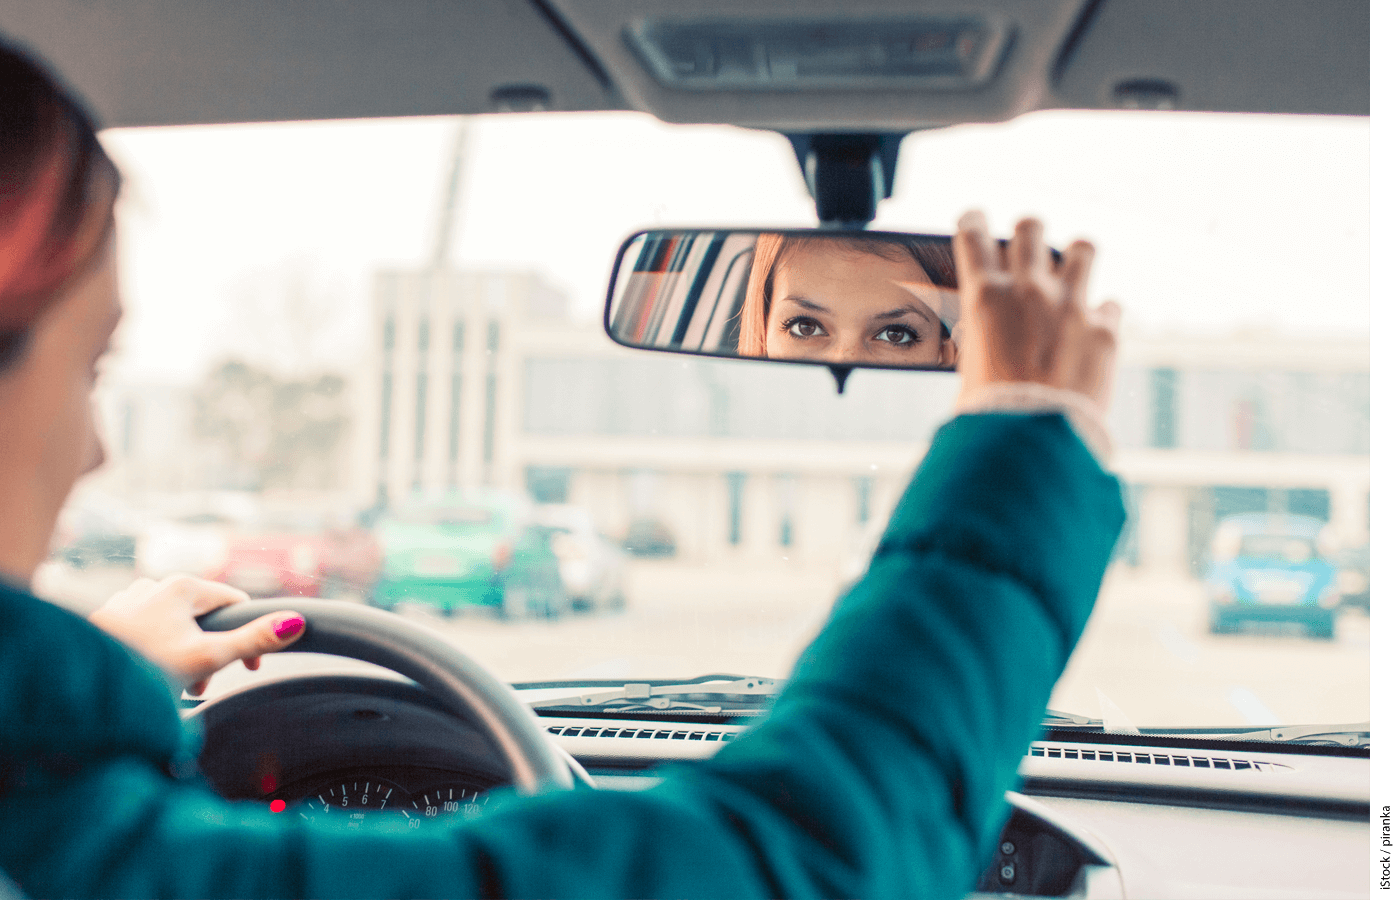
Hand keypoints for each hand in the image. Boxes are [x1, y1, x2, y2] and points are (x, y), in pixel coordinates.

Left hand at [89, 575, 304, 693]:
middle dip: (211, 651)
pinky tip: (149, 675)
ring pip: (174, 624)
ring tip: (175, 686)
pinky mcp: (107, 619)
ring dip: (184, 654)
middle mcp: (154, 585)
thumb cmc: (143, 668)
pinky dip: (157, 652)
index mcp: (182, 586)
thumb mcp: (207, 658)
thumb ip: (252, 640)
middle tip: (203, 688)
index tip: (248, 670)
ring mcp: (127, 601)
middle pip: (203, 616)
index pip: (235, 602)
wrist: (77, 686)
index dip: (249, 637)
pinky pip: (147, 631)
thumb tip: (296, 622)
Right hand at [952, 211, 1119, 412]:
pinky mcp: (1106, 330)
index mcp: (985, 296)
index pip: (973, 233)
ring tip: (1073, 270)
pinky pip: (1111, 305)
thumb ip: (982, 336)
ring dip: (1076, 257)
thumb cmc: (990, 412)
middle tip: (1028, 246)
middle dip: (1028, 233)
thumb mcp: (970, 365)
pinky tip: (1096, 328)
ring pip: (1083, 248)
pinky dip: (1103, 315)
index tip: (975, 220)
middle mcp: (1030, 289)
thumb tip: (987, 332)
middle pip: (1031, 228)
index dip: (973, 221)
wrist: (1032, 440)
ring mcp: (1073, 306)